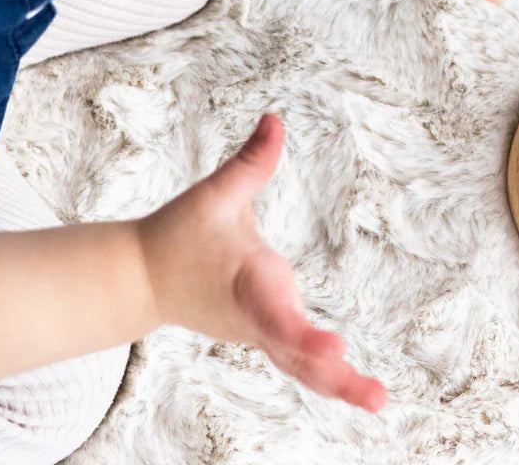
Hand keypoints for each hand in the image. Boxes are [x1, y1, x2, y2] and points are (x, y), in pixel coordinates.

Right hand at [136, 114, 386, 412]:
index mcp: (247, 287)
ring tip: (377, 399)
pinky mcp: (260, 333)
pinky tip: (353, 384)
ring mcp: (258, 332)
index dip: (306, 336)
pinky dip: (323, 373)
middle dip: (338, 379)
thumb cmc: (178, 234)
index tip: (338, 349)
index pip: (278, 317)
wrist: (141, 278)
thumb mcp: (214, 194)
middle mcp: (255, 317)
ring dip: (337, 384)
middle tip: (377, 398)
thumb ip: (251, 161)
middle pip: (297, 356)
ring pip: (299, 365)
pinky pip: (295, 359)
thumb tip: (275, 118)